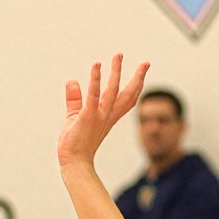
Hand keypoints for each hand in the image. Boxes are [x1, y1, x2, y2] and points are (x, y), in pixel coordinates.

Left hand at [57, 53, 150, 172]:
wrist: (74, 163)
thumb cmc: (75, 144)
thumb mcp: (75, 117)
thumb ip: (75, 99)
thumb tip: (72, 81)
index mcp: (108, 117)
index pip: (127, 101)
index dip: (136, 87)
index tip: (143, 74)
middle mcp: (107, 115)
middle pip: (127, 94)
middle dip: (138, 78)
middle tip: (146, 62)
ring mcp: (99, 115)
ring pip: (113, 90)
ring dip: (116, 72)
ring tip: (118, 55)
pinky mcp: (88, 116)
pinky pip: (93, 95)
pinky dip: (95, 80)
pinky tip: (96, 66)